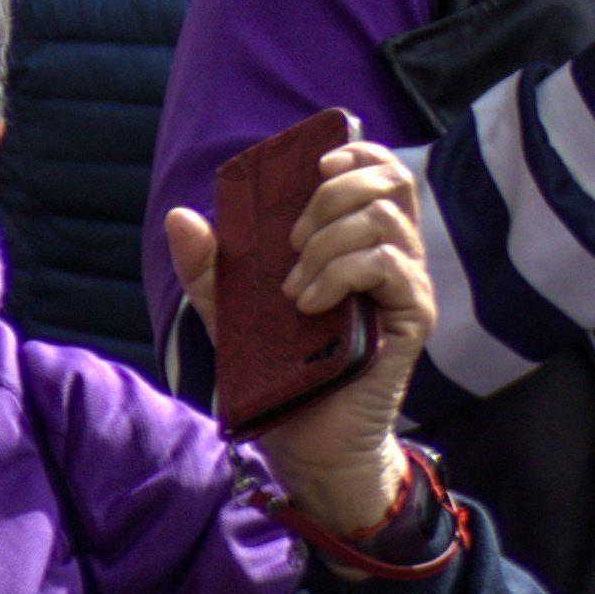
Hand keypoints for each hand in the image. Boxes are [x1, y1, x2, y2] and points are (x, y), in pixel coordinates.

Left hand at [154, 131, 434, 534]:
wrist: (308, 443)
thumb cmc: (280, 373)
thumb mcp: (233, 313)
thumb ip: (209, 268)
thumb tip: (181, 216)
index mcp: (358, 241)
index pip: (380, 171)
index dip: (356, 151)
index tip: (315, 163)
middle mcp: (393, 256)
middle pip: (389, 182)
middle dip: (330, 195)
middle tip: (291, 242)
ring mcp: (406, 286)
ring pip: (384, 219)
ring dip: (327, 241)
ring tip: (293, 288)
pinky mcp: (413, 317)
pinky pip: (388, 265)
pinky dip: (339, 272)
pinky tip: (308, 303)